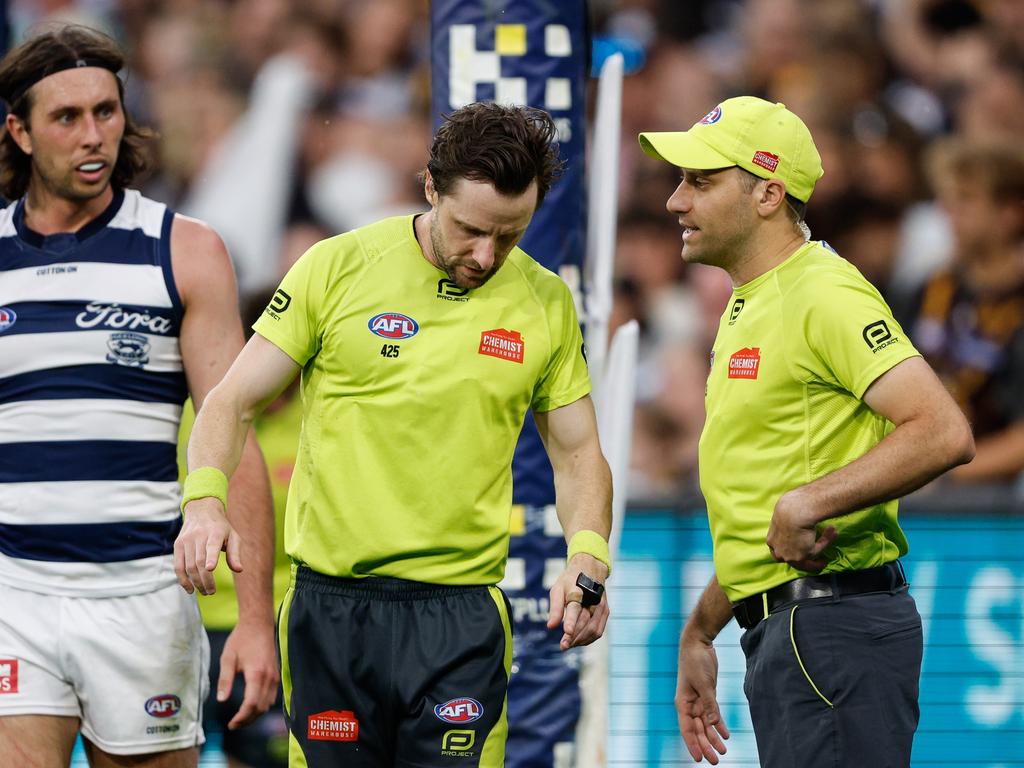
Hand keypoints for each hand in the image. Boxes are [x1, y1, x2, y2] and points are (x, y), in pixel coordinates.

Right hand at [174, 498, 241, 594]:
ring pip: (188, 566)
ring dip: (195, 582)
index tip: (210, 569)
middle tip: (211, 592)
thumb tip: (239, 570)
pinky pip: (178, 566)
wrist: (201, 510)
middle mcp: (198, 535)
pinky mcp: (178, 545)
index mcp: (215, 531)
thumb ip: (235, 553)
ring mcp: (186, 540)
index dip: (210, 558)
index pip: (211, 545)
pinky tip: (190, 589)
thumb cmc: (221, 527)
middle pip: (199, 561)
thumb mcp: (233, 536)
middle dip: (205, 580)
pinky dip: (182, 579)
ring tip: (204, 591)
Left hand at [218, 618, 279, 728]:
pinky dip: (262, 706)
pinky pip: (271, 697)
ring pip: (268, 705)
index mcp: (257, 674)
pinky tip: (251, 707)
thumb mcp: (228, 658)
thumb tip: (221, 700)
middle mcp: (269, 677)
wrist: (259, 624)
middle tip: (233, 725)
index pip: (251, 704)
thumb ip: (225, 680)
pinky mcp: (276, 675)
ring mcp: (275, 676)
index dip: (241, 718)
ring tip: (240, 718)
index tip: (231, 724)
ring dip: (255, 715)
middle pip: (261, 708)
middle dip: (247, 720)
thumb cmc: (241, 639)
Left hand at [546, 553, 609, 650]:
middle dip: (573, 636)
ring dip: (581, 640)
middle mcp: (592, 599)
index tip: (566, 632)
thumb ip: (555, 608)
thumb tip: (550, 627)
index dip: (571, 621)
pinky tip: (578, 641)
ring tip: (568, 645)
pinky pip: (599, 630)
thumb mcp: (558, 589)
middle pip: (584, 622)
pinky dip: (589, 639)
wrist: (590, 569)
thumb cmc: (570, 581)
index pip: (575, 608)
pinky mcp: (606, 612)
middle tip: (563, 646)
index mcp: (578, 591)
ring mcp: (601, 606)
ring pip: (593, 629)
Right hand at [676, 630, 728, 763]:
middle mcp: (689, 705)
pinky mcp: (707, 695)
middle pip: (697, 730)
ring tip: (723, 750)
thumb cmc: (695, 662)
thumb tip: (713, 724)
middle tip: (716, 760)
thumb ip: (709, 704)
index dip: (693, 745)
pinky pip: (713, 714)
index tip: (699, 759)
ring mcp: (698, 700)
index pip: (687, 729)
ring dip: (714, 737)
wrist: (697, 643)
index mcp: (683, 703)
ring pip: (706, 724)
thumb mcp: (704, 684)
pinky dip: (719, 724)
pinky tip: (726, 735)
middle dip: (706, 745)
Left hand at [766, 489, 837, 571]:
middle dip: (802, 561)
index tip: (797, 550)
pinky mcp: (803, 556)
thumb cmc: (788, 508)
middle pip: (790, 560)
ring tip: (823, 562)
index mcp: (772, 540)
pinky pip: (817, 551)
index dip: (788, 551)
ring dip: (815, 563)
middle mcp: (778, 551)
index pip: (778, 550)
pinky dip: (826, 542)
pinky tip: (833, 534)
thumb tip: (797, 519)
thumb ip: (789, 522)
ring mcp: (789, 556)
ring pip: (803, 563)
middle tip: (811, 561)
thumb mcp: (784, 514)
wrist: (794, 512)